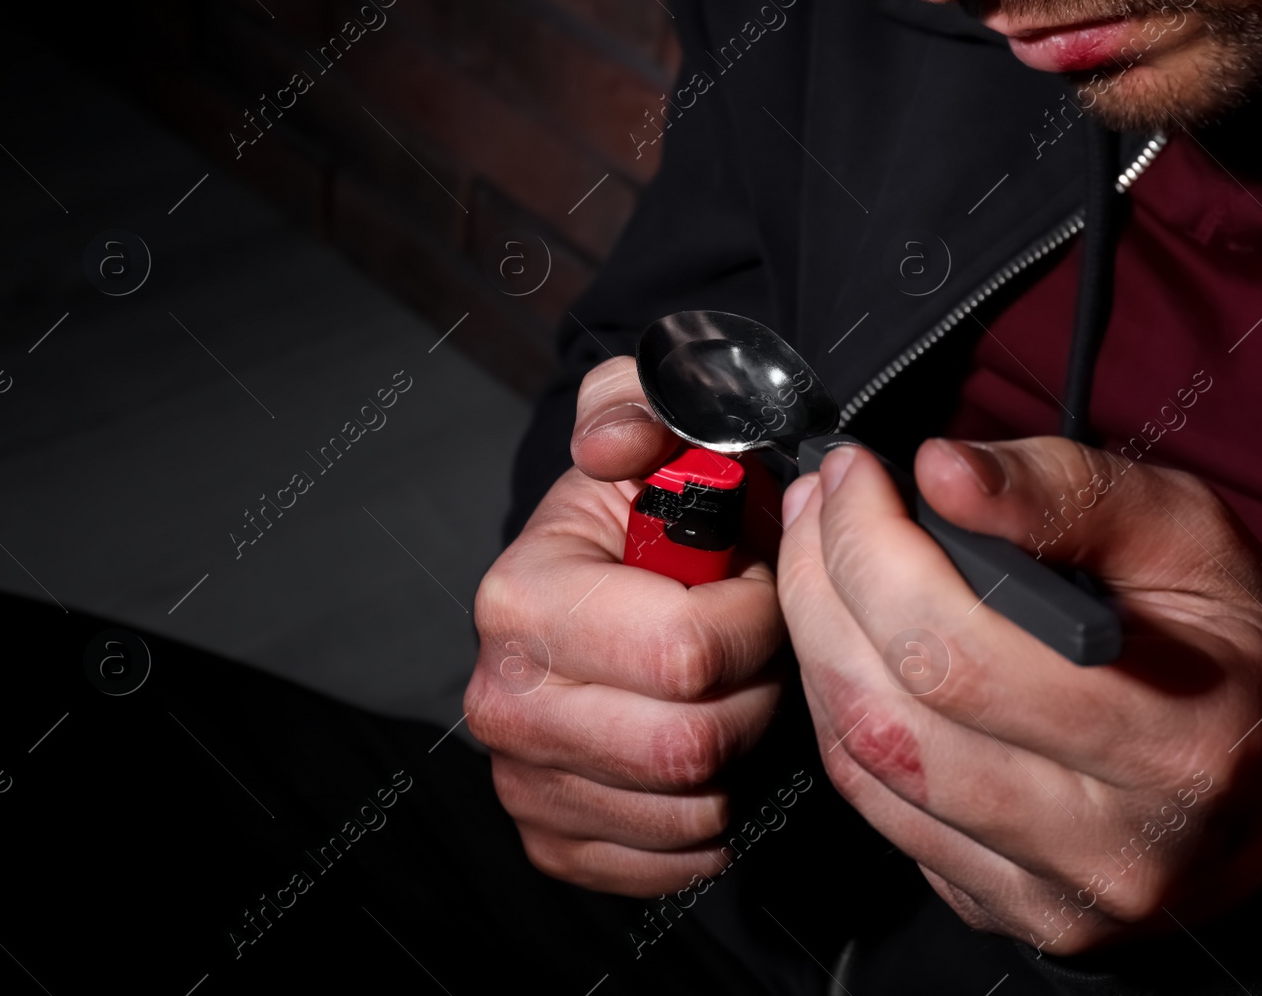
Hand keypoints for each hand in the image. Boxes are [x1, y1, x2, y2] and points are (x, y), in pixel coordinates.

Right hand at [465, 356, 786, 896]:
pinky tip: (707, 747)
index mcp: (522, 597)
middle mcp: (506, 699)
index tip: (755, 582)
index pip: (685, 651)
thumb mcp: (652, 422)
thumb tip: (616, 444)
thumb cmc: (649, 510)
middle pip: (690, 744)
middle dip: (753, 690)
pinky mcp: (556, 839)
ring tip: (726, 684)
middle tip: (752, 644)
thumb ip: (642, 400)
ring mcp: (526, 780)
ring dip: (740, 749)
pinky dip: (716, 814)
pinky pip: (676, 861)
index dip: (755, 618)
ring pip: (694, 807)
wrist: (612, 583)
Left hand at [774, 437, 1261, 953]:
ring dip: (816, 646)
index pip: (959, 651)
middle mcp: (1112, 842)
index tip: (855, 475)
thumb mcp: (1190, 534)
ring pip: (867, 764)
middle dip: (824, 588)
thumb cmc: (1236, 648)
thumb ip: (1068, 492)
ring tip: (822, 561)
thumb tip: (944, 471)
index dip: (874, 550)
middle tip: (819, 507)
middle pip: (895, 713)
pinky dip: (840, 712)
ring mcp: (1053, 892)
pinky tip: (847, 644)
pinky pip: (876, 808)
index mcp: (1178, 741)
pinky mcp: (1006, 908)